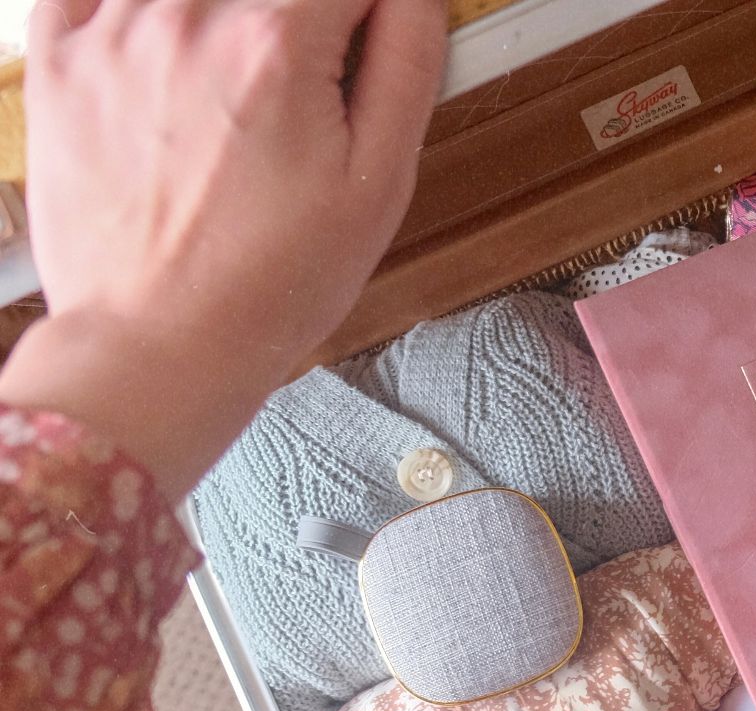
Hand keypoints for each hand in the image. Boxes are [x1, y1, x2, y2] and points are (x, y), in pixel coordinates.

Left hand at [0, 0, 444, 497]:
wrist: (157, 345)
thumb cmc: (270, 283)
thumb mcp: (380, 181)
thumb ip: (408, 61)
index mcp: (276, 42)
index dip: (372, 13)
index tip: (368, 45)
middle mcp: (189, 17)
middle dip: (303, 29)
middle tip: (305, 100)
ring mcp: (114, 32)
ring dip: (230, 24)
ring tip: (242, 102)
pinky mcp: (60, 58)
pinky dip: (140, 10)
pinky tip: (171, 52)